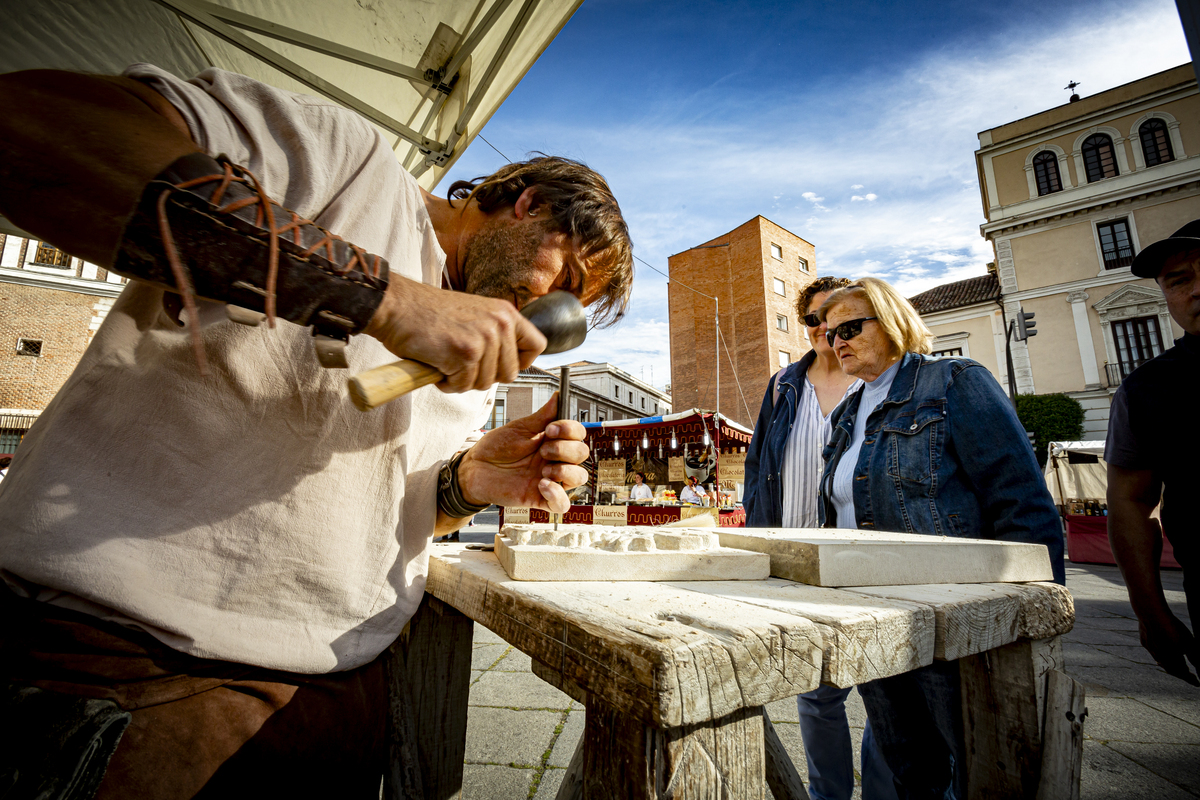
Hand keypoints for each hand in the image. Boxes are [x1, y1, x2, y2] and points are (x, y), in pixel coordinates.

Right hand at [364, 276, 545, 392]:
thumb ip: (494, 335)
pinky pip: (463, 386)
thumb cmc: (427, 314)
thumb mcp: (474, 315)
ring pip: (485, 383)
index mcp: (505, 313)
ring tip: (445, 361)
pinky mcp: (465, 353)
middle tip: (461, 366)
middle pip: (510, 373)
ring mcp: (484, 338)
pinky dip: (447, 384)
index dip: (521, 362)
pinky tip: (436, 365)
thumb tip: (507, 366)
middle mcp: (500, 324)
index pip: (537, 345)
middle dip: (485, 377)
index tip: (500, 366)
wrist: (397, 306)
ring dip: (462, 380)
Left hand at [457, 394, 586, 513]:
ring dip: (566, 471)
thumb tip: (559, 396)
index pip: (577, 434)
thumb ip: (542, 416)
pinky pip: (562, 504)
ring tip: (544, 469)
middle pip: (582, 453)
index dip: (570, 430)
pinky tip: (542, 485)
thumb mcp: (519, 429)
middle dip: (565, 449)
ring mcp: (550, 479)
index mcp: (553, 440)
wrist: (475, 467)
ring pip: (579, 477)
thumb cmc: (496, 447)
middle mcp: (556, 459)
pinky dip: (558, 495)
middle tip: (543, 450)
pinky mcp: (540, 498)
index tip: (550, 429)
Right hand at [1139, 613, 1199, 685]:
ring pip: (1162, 663)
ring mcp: (1151, 650)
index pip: (1183, 673)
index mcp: (1171, 658)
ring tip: (1179, 668)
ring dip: (1172, 667)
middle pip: (1172, 670)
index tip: (1197, 684)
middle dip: (1182, 675)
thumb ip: (1194, 656)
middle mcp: (1160, 657)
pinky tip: (1163, 657)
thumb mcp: (1189, 641)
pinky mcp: (1145, 642)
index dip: (1191, 680)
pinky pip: (1154, 654)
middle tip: (1190, 677)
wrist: (1152, 614)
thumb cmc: (1172, 627)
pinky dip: (1161, 658)